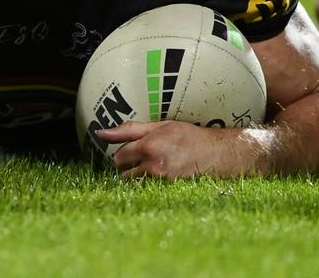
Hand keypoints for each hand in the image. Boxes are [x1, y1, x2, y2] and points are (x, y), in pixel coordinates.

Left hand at [96, 121, 264, 179]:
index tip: (135, 152)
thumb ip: (129, 130)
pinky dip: (150, 188)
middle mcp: (154, 165)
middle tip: (146, 161)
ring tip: (155, 170)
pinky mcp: (169, 193)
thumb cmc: (189, 137)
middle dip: (130, 168)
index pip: (119, 157)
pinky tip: (162, 180)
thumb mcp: (160, 126)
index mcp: (149, 145)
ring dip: (139, 179)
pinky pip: (148, 193)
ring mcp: (162, 182)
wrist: (218, 154)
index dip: (125, 155)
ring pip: (135, 185)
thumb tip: (99, 133)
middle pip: (123, 174)